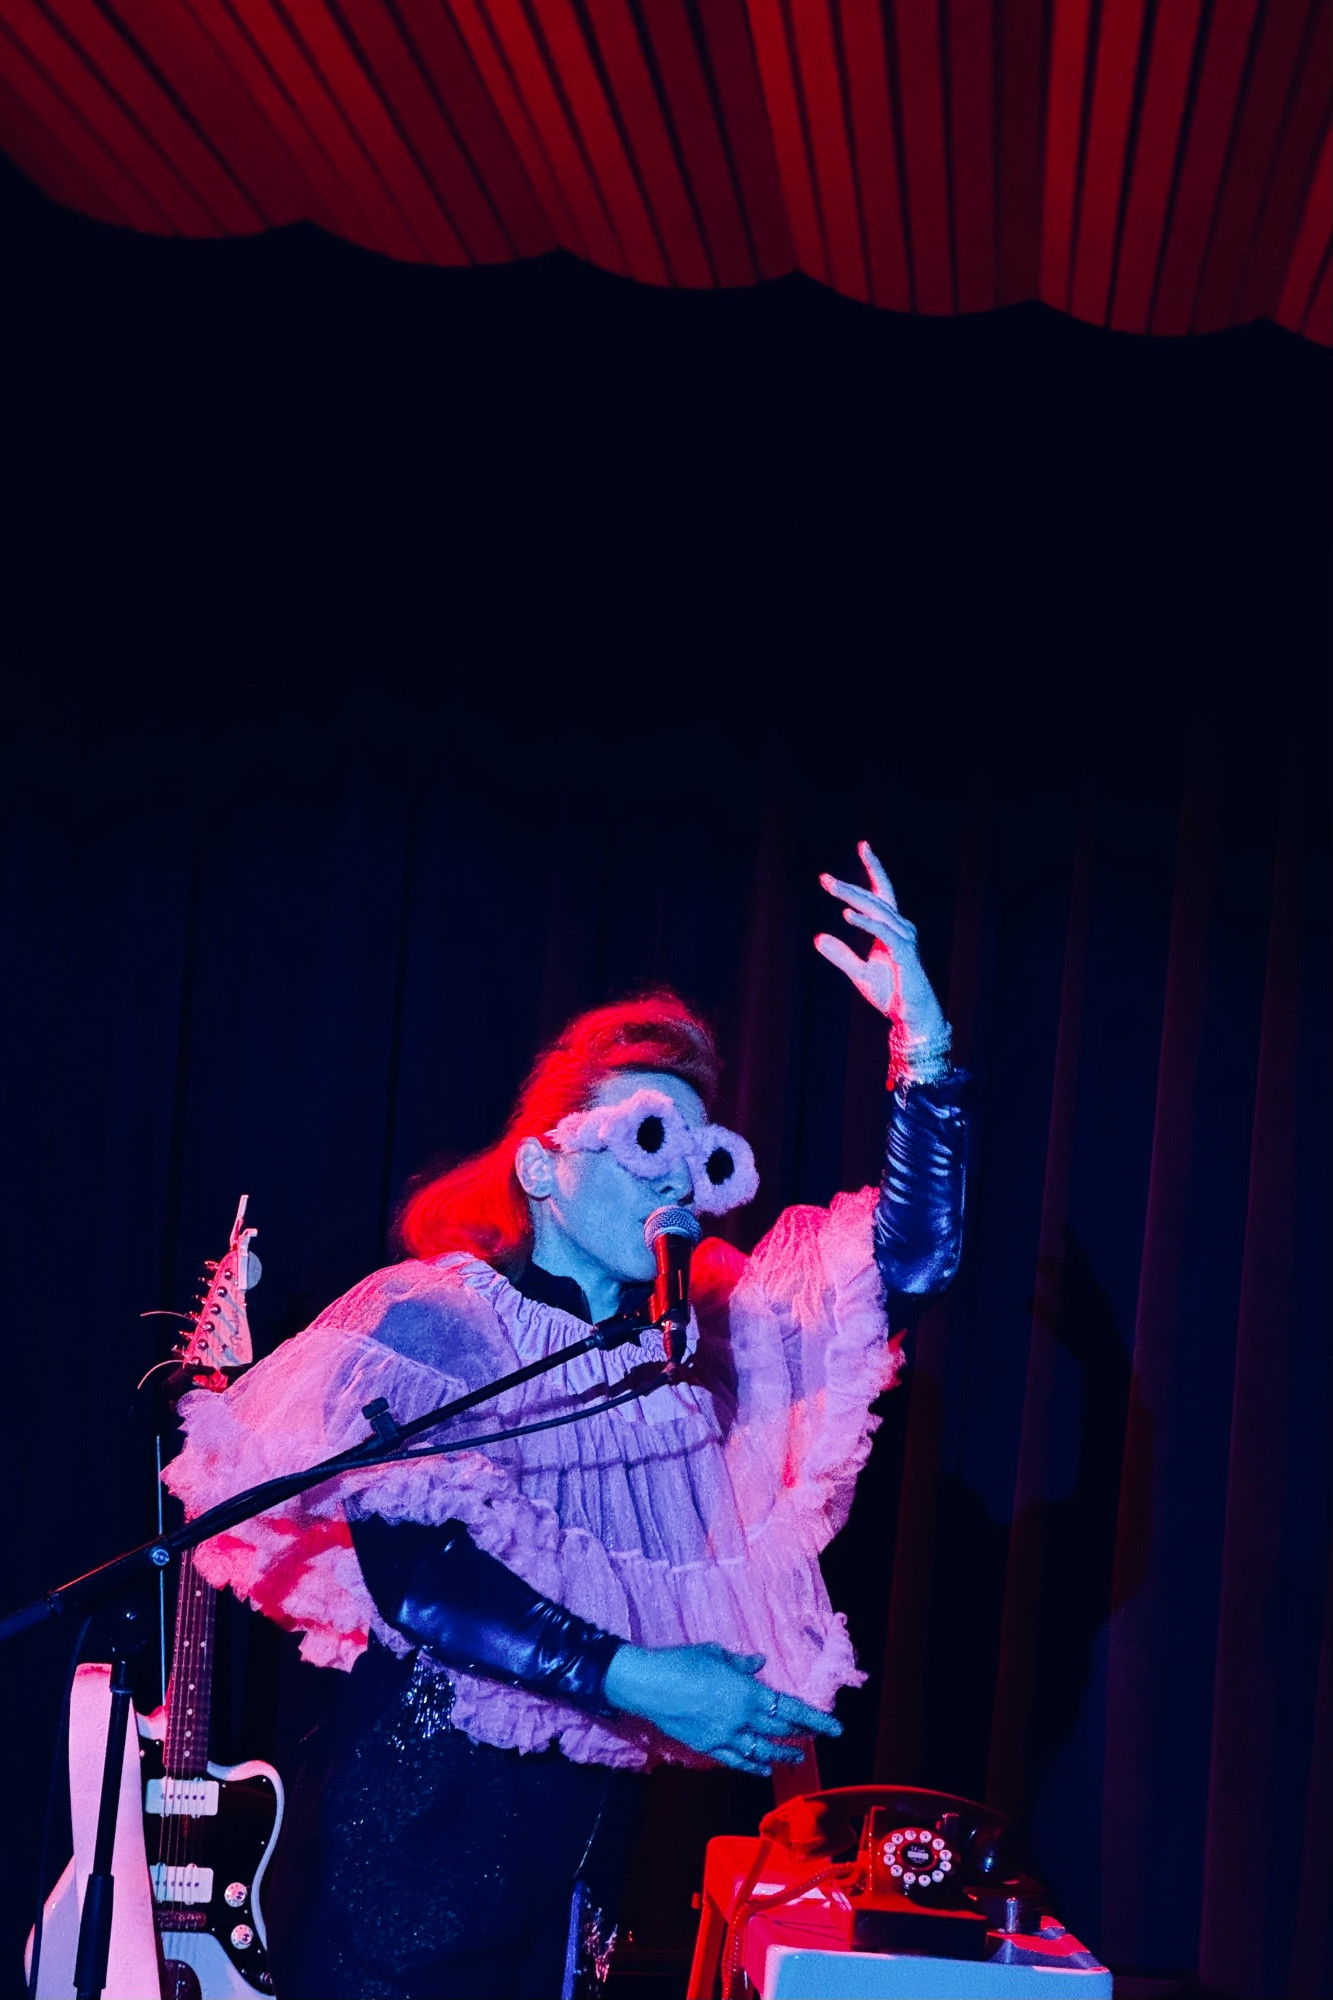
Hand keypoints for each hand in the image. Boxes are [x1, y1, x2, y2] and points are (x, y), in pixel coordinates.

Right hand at [602, 1642, 841, 1773]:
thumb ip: (741, 1664)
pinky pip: (737, 1761)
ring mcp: (725, 1736)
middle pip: (780, 1730)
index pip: (791, 1708)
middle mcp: (742, 1718)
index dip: (816, 1719)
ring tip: (796, 1756)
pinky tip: (764, 1769)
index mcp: (748, 1692)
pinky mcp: (708, 1747)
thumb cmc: (682, 1662)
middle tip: (818, 1737)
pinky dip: (753, 1766)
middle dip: (802, 1734)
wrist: (649, 1685)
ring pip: (762, 1751)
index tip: (835, 1728)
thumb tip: (759, 1663)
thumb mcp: (715, 1654)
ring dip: (782, 1754)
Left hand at [815, 840, 947, 1041]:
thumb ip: (841, 955)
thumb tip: (818, 938)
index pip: (883, 892)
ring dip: (853, 899)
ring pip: (878, 911)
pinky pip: (883, 933)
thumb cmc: (892, 994)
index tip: (863, 845)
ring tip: (831, 889)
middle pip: (875, 899)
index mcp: (893, 928)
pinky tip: (846, 916)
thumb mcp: (859, 973)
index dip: (874, 868)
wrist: (911, 1017)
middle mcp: (902, 928)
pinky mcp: (905, 955)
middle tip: (824, 879)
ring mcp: (905, 940)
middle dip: (849, 887)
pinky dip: (865, 923)